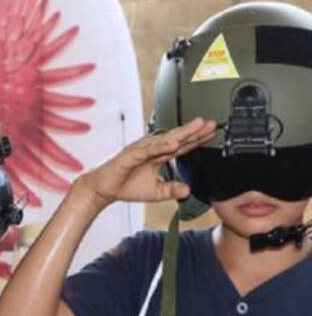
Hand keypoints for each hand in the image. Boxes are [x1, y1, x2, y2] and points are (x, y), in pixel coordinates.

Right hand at [77, 117, 215, 208]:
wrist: (104, 190)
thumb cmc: (126, 186)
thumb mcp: (156, 192)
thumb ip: (172, 190)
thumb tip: (188, 191)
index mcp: (159, 156)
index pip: (182, 146)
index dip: (197, 139)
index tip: (212, 132)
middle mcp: (152, 149)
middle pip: (178, 138)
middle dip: (194, 130)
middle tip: (211, 123)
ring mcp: (142, 150)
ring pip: (165, 139)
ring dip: (182, 133)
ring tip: (197, 127)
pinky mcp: (131, 154)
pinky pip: (149, 149)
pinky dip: (161, 146)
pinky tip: (174, 143)